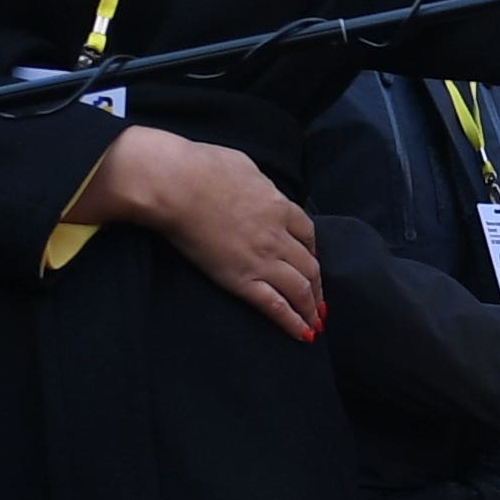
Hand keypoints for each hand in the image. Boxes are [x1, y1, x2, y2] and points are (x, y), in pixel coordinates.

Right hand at [85, 127, 317, 341]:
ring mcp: (263, 259)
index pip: (308, 233)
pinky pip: (275, 306)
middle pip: (310, 265)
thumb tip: (255, 185)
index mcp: (279, 206)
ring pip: (300, 289)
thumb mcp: (244, 165)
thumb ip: (257, 183)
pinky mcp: (242, 279)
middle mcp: (278, 236)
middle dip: (318, 286)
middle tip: (321, 301)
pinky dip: (293, 322)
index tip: (312, 261)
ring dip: (312, 308)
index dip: (312, 251)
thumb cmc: (202, 167)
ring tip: (316, 323)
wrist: (178, 185)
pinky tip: (303, 333)